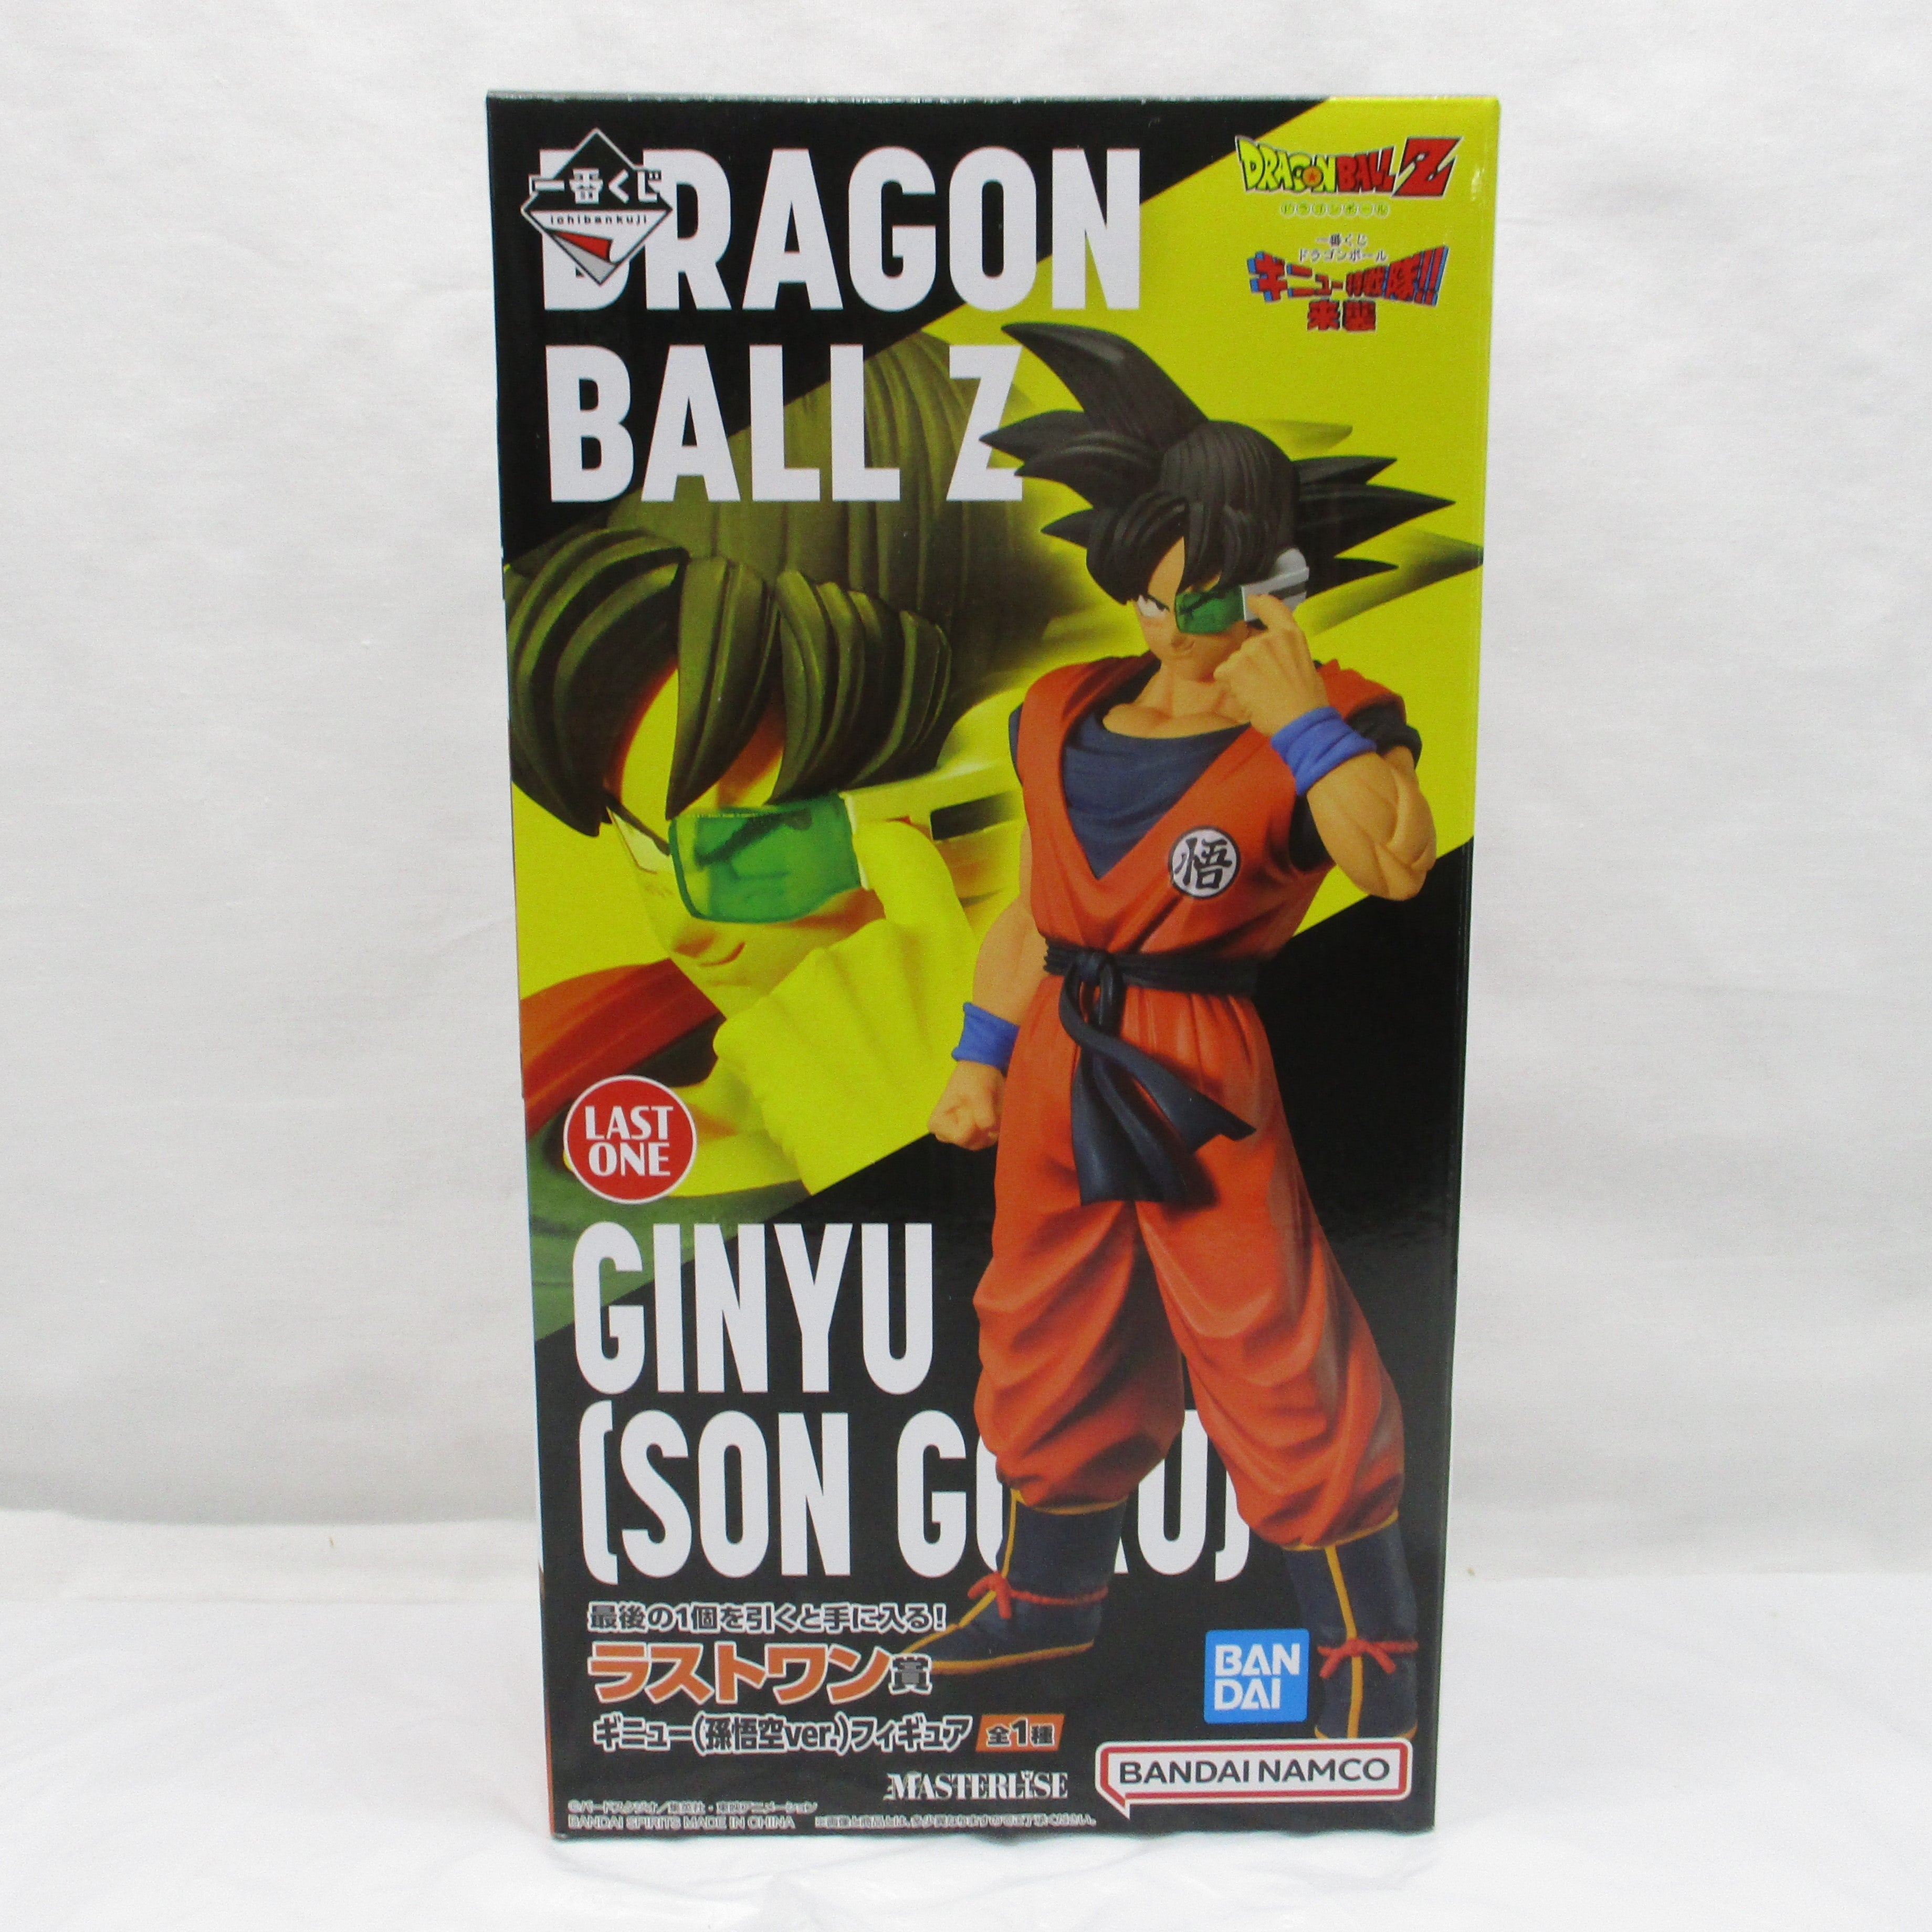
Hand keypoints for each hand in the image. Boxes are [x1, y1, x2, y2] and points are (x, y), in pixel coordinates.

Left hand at [710, 821, 974, 1193]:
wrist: (903, 1182)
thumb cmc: (948, 1124)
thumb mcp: (978, 1043)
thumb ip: (951, 995)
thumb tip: (925, 986)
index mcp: (935, 945)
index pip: (900, 857)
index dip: (880, 848)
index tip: (866, 846)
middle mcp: (869, 947)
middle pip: (842, 959)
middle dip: (850, 1005)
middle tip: (877, 1063)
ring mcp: (807, 986)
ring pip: (796, 1005)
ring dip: (811, 1041)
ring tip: (844, 1091)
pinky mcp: (757, 1030)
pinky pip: (753, 1042)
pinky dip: (769, 1071)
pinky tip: (805, 1102)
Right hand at [929, 1060, 1004, 1149]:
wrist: (981, 1069)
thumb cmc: (974, 1079)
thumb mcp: (979, 1093)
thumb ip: (983, 1115)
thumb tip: (991, 1131)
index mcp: (938, 1124)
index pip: (961, 1137)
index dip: (974, 1123)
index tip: (973, 1105)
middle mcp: (945, 1134)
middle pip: (972, 1143)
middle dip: (985, 1127)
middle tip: (985, 1105)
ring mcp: (959, 1137)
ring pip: (981, 1143)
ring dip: (992, 1127)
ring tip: (989, 1107)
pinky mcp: (972, 1136)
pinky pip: (988, 1140)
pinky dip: (994, 1128)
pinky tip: (992, 1113)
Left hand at [1211, 594, 1329, 735]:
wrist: (1300, 721)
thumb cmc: (1309, 700)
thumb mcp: (1306, 665)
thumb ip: (1289, 654)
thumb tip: (1279, 657)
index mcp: (1291, 635)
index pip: (1273, 608)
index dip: (1260, 603)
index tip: (1251, 600)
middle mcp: (1268, 638)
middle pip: (1250, 645)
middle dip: (1252, 662)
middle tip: (1266, 684)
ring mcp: (1249, 651)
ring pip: (1236, 661)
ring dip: (1241, 675)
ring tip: (1259, 694)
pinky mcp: (1234, 668)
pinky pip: (1223, 673)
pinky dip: (1230, 686)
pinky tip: (1247, 697)